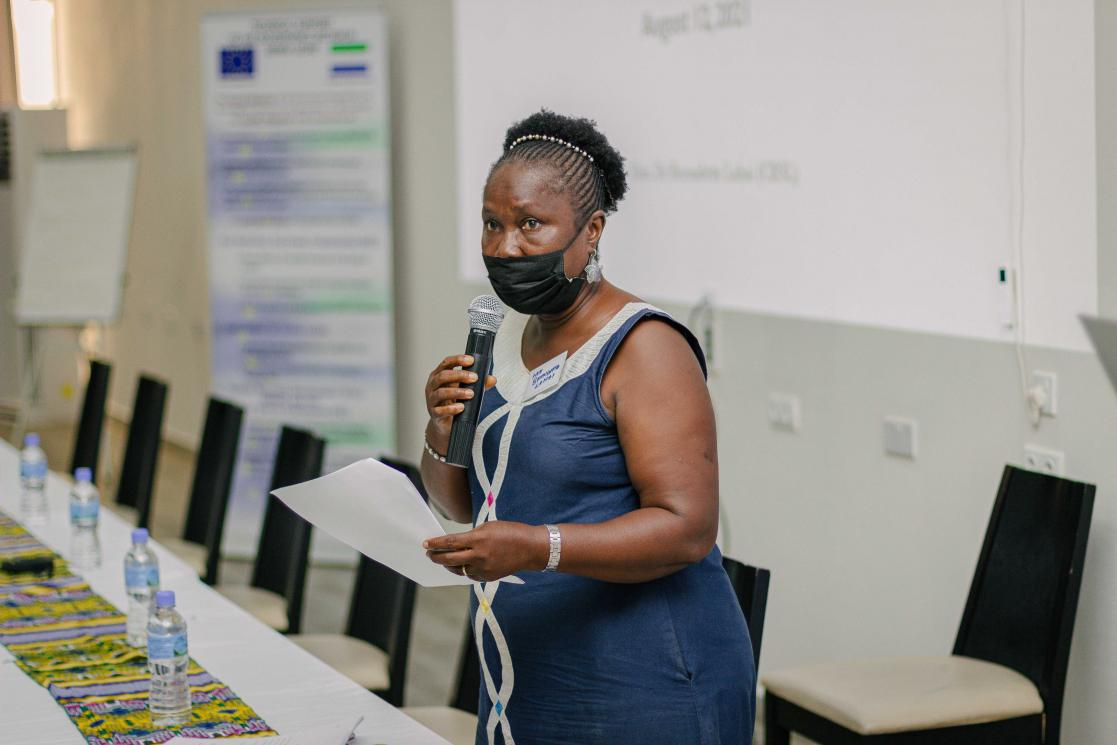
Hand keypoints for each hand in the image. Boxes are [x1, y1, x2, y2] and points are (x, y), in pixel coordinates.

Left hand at [423, 521, 547, 581]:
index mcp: (479, 539)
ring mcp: (484, 568)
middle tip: (429, 554)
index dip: (435, 543)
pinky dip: (464, 569)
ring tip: (442, 559)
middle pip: (449, 560)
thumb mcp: (488, 527)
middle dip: (436, 557)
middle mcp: (479, 556)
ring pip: (458, 570)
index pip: (450, 542)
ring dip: (448, 565)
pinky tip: (461, 564)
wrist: (530, 548)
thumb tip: (456, 543)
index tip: (425, 543)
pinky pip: (470, 575)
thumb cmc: (510, 532)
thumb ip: (471, 536)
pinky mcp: (488, 577)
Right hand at [424, 354, 496, 446]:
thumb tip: (492, 379)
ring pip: (441, 393)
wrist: (445, 423)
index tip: (471, 360)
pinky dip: (451, 409)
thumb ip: (479, 384)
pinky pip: (440, 410)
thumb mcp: (466, 389)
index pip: (446, 363)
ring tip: (471, 394)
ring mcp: (431, 400)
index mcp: (439, 375)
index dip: (457, 360)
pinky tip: (461, 407)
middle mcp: (432, 386)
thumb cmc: (454, 401)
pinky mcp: (434, 413)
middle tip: (475, 378)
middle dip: (459, 375)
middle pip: (442, 376)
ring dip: (457, 392)